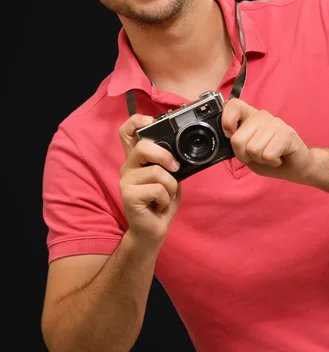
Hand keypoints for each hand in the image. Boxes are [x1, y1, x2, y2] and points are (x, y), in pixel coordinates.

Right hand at [118, 113, 181, 246]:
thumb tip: (180, 152)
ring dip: (170, 186)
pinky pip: (157, 189)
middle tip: (175, 169)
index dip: (136, 121)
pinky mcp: (127, 195)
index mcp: (137, 159)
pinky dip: (165, 199)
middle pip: (143, 146)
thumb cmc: (161, 201)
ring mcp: (126, 180)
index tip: (150, 120)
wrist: (153, 230)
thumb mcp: (170, 177)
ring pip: (156, 171)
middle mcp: (128, 166)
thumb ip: (170, 162)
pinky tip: (158, 205)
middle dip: (165, 156)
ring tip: (165, 196)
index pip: (127, 131)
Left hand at [221, 98, 315, 183]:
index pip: (233, 105)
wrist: (296, 166)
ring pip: (252, 149)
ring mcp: (275, 122)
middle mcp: (262, 115)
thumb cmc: (269, 158)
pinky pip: (267, 155)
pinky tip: (279, 157)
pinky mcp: (287, 133)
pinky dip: (271, 162)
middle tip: (258, 155)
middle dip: (245, 155)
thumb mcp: (246, 152)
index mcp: (250, 116)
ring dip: (260, 159)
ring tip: (270, 156)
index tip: (230, 134)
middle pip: (237, 139)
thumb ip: (236, 143)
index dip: (227, 121)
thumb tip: (228, 134)